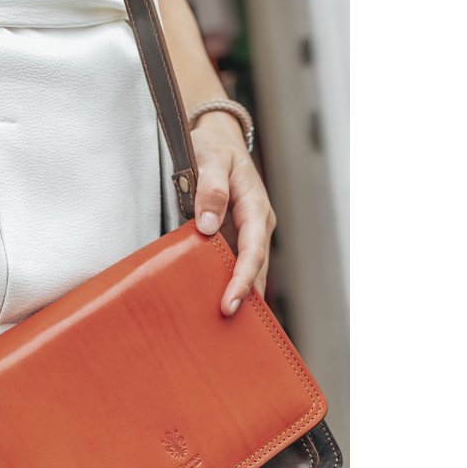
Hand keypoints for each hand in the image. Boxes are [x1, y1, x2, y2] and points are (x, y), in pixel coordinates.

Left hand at [189, 111, 276, 314]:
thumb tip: (207, 225)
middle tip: (225, 324)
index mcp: (255, 207)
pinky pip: (236, 264)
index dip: (242, 279)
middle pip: (256, 267)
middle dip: (244, 296)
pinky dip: (229, 283)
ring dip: (239, 294)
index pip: (253, 251)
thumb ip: (210, 189)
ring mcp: (249, 233)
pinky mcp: (236, 237)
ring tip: (223, 327)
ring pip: (249, 269)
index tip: (229, 303)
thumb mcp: (210, 158)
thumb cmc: (213, 148)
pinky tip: (215, 304)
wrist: (218, 140)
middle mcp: (258, 224)